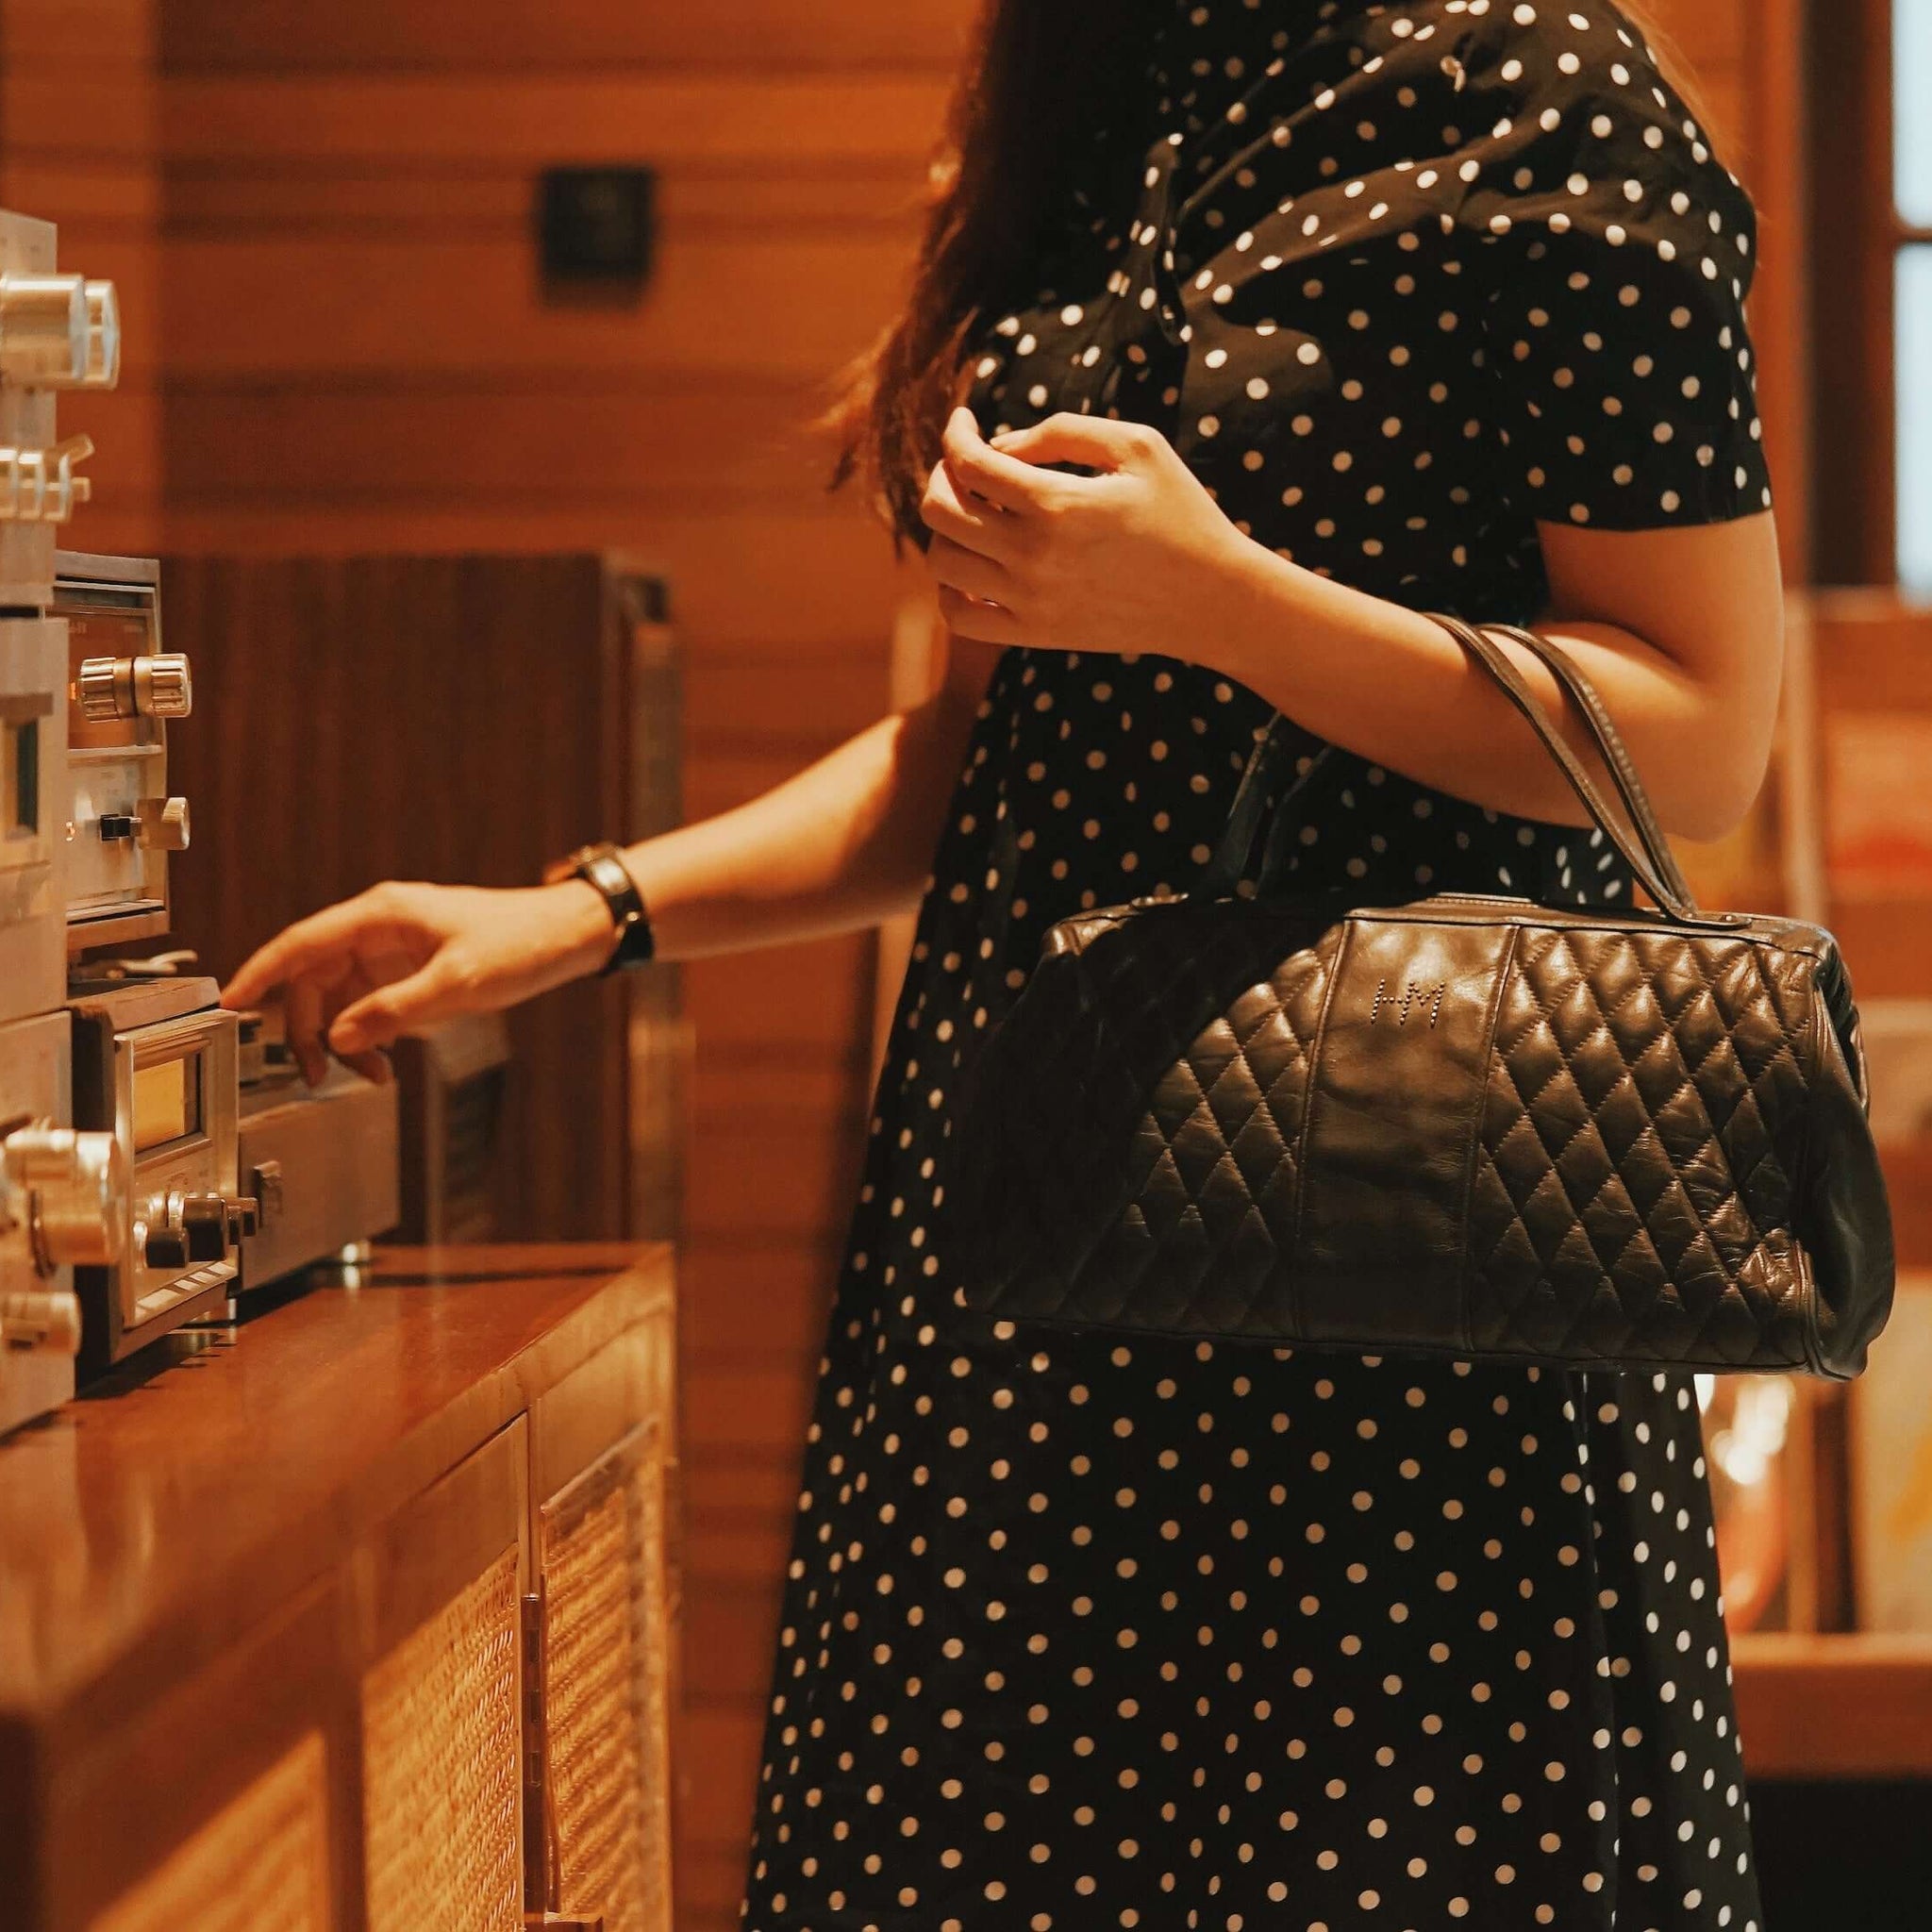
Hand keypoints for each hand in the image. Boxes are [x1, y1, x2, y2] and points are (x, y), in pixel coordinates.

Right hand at [220, 879, 617, 1085]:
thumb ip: (394, 1011)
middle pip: (315, 978)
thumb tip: (341, 1035)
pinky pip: (371, 1005)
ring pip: (341, 997)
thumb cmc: (521, 944)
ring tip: (371, 1073)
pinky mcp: (412, 972)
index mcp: (381, 916)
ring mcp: (394, 951)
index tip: (227, 1003)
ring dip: (345, 1038)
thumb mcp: (457, 984)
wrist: (567, 937)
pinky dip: (370, 1035)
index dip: (260, 974)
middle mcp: (380, 929)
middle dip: (310, 1028)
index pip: (301, 944)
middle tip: (319, 1072)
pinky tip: (385, 1061)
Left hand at [918, 404, 1254, 656]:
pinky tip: (975, 568)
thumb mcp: (1136, 447)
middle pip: (940, 509)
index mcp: (1057, 504)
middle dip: (943, 475)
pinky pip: (959, 617)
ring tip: (977, 514)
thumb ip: (1061, 432)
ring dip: (946, 528)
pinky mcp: (1034, 634)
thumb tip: (999, 446)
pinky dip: (951, 589)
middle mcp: (1033, 556)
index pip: (968, 462)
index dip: (955, 432)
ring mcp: (1029, 601)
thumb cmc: (1181, 513)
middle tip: (967, 466)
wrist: (1211, 600)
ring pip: (942, 561)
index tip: (965, 421)